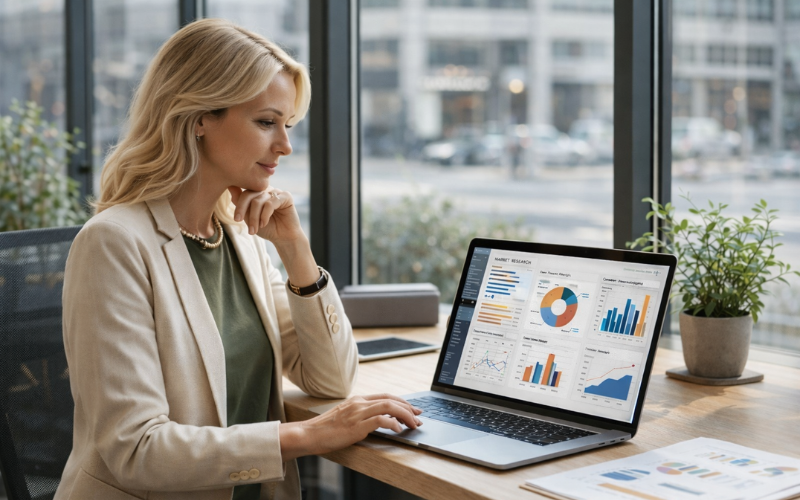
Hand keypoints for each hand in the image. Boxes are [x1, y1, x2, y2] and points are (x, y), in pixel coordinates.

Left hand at [228, 186, 304, 244]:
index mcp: (257, 193)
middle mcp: (266, 190)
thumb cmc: (267, 228)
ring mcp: (276, 192)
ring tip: (254, 229)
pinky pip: (271, 203)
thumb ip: (240, 203)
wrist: (283, 238)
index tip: (236, 219)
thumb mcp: (249, 217)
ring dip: (254, 217)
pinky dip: (265, 215)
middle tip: (239, 222)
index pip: (244, 192)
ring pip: (259, 200)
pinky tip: (264, 223)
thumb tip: (230, 187)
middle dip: (243, 209)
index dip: (239, 205)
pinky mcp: (286, 196)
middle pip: (249, 194)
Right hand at [279, 394, 422, 460]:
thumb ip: (359, 416)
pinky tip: (399, 430)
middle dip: (408, 407)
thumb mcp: (344, 418)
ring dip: (405, 415)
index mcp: (356, 400)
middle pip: (390, 399)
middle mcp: (359, 403)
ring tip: (413, 424)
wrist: (308, 434)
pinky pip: (381, 420)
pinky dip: (393, 424)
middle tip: (419, 416)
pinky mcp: (357, 425)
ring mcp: (358, 413)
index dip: (401, 401)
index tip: (412, 409)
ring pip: (389, 407)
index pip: (385, 396)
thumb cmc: (324, 430)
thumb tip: (377, 421)